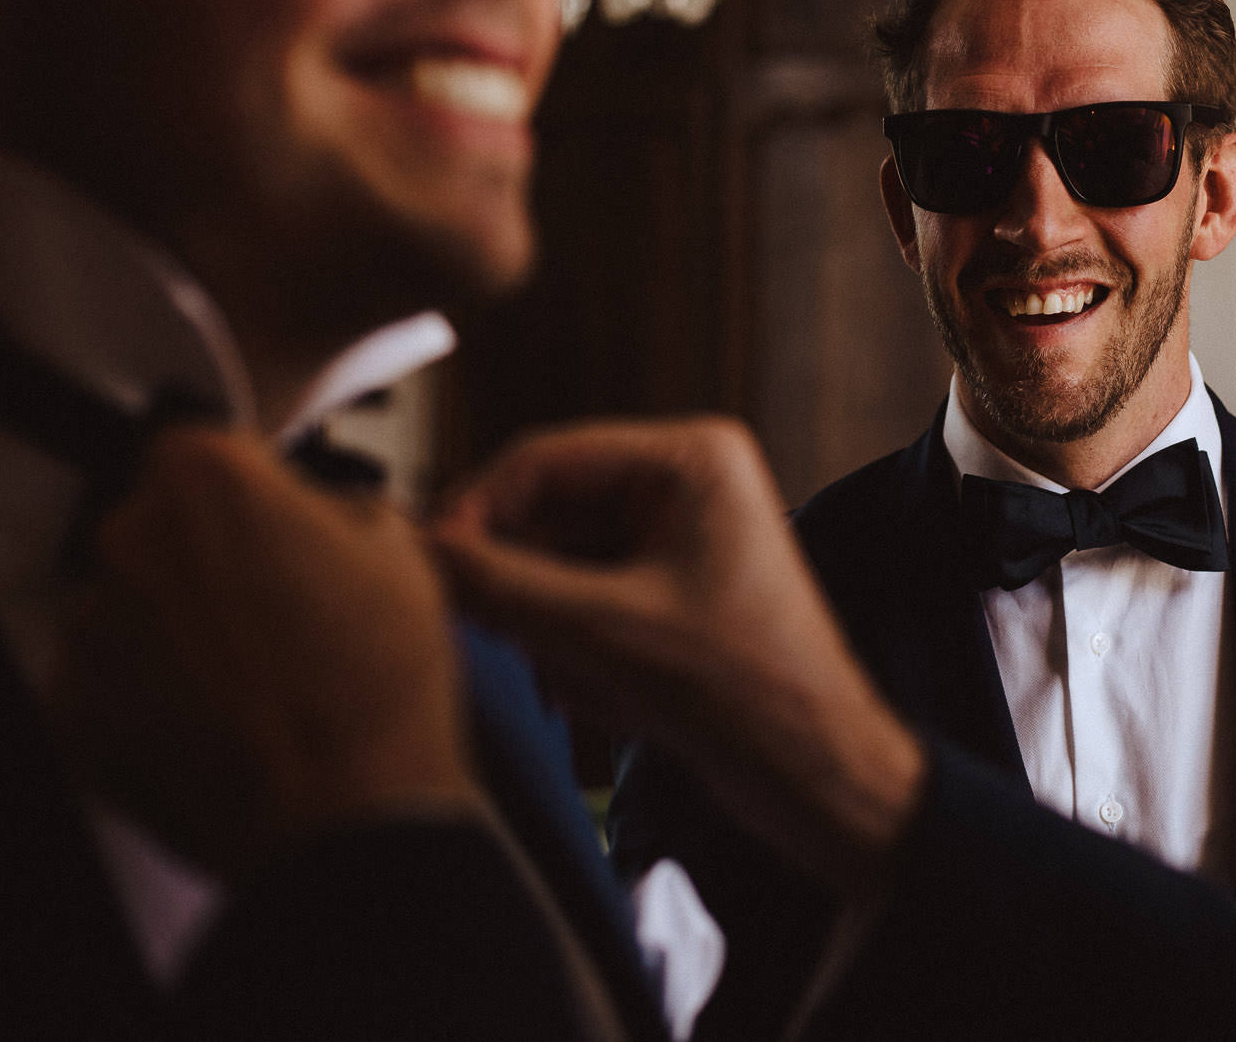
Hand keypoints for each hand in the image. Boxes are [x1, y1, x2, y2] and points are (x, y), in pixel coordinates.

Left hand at [53, 427, 481, 877]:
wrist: (349, 814)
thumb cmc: (377, 688)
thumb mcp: (401, 551)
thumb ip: (338, 504)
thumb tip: (316, 513)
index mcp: (207, 481)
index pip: (210, 453)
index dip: (255, 494)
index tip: (279, 525)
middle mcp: (130, 542)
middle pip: (162, 528)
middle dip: (213, 560)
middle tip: (282, 609)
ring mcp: (91, 631)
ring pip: (134, 606)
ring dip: (181, 628)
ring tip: (260, 675)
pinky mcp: (73, 712)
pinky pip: (111, 682)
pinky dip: (153, 696)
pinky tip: (224, 718)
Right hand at [432, 416, 925, 895]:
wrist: (818, 778)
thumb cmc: (748, 694)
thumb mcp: (604, 635)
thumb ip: (501, 588)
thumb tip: (417, 552)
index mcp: (691, 457)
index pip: (543, 458)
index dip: (475, 513)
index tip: (426, 564)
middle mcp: (684, 483)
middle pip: (545, 517)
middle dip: (529, 594)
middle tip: (508, 640)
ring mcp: (675, 541)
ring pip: (556, 572)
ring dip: (557, 637)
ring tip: (601, 686)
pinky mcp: (666, 597)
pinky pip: (581, 609)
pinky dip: (580, 658)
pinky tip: (618, 701)